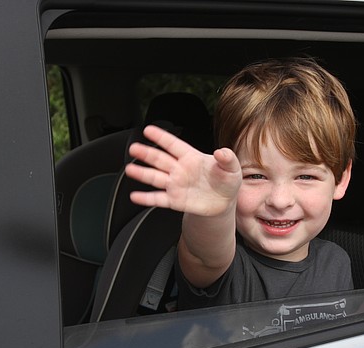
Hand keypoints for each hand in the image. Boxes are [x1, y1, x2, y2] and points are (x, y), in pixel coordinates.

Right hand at [126, 125, 241, 216]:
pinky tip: (136, 196)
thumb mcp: (232, 168)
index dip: (162, 137)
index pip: (174, 145)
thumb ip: (227, 159)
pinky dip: (146, 199)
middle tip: (134, 147)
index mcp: (191, 158)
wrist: (225, 202)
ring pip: (155, 177)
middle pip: (160, 159)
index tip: (149, 130)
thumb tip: (222, 151)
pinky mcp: (175, 201)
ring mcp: (176, 185)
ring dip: (142, 173)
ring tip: (130, 169)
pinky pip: (158, 199)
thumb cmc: (226, 181)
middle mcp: (180, 170)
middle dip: (146, 153)